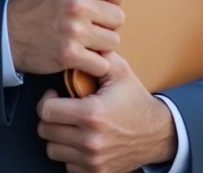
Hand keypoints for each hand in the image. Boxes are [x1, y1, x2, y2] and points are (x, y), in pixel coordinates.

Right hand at [7, 0, 124, 78]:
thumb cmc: (30, 4)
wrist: (6, 34)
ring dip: (102, 44)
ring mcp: (75, 30)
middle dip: (107, 23)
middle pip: (118, 17)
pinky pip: (102, 64)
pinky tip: (84, 58)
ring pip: (113, 41)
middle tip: (91, 26)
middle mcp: (78, 3)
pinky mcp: (71, 55)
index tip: (106, 4)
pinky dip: (95, 64)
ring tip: (86, 41)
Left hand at [37, 53, 176, 172]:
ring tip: (71, 126)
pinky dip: (71, 155)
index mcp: (92, 114)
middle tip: (62, 110)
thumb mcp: (120, 71)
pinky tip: (81, 142)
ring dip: (58, 138)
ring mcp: (92, 160)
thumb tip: (81, 42)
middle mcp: (90, 140)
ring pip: (52, 150)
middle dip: (51, 118)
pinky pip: (67, 166)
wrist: (157, 133)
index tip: (54, 97)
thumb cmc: (136, 101)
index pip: (46, 111)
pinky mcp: (96, 172)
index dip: (47, 101)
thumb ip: (98, 55)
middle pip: (45, 131)